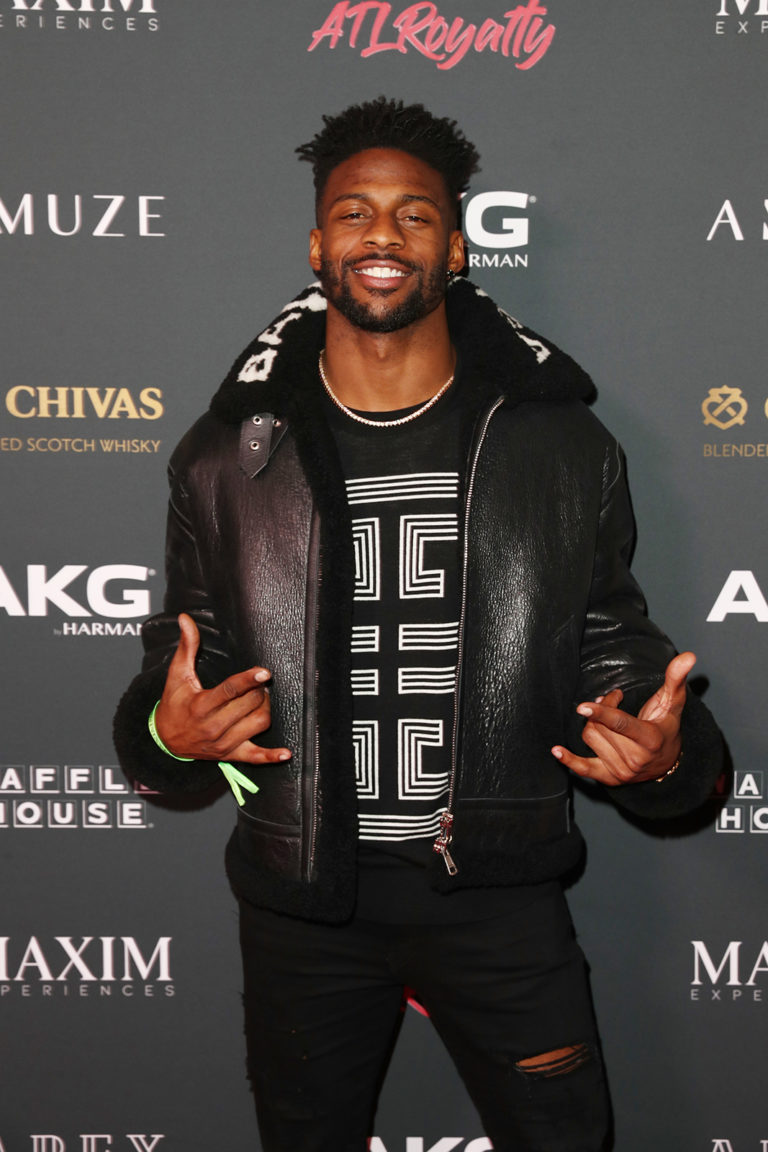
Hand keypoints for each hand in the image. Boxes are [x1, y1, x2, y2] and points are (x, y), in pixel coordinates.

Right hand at [154, 613, 291, 764]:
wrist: (165, 740)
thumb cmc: (174, 703)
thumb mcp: (177, 675)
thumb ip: (187, 646)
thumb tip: (186, 619)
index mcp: (201, 706)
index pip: (230, 691)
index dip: (249, 680)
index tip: (264, 672)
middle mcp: (213, 727)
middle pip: (249, 705)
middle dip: (258, 691)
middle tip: (258, 683)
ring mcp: (223, 743)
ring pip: (257, 724)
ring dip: (265, 709)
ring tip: (260, 700)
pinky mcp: (230, 755)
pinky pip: (255, 757)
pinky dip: (271, 756)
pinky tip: (285, 753)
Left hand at [551, 652, 694, 785]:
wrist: (667, 763)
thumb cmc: (666, 727)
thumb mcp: (673, 704)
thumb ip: (676, 679)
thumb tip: (688, 656)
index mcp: (650, 739)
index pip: (621, 724)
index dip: (602, 713)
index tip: (584, 705)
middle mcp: (635, 759)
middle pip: (601, 726)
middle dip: (602, 707)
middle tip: (614, 698)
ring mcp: (622, 771)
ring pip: (590, 738)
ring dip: (592, 722)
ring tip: (605, 716)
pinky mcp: (610, 779)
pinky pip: (584, 769)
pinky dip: (569, 760)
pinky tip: (556, 751)